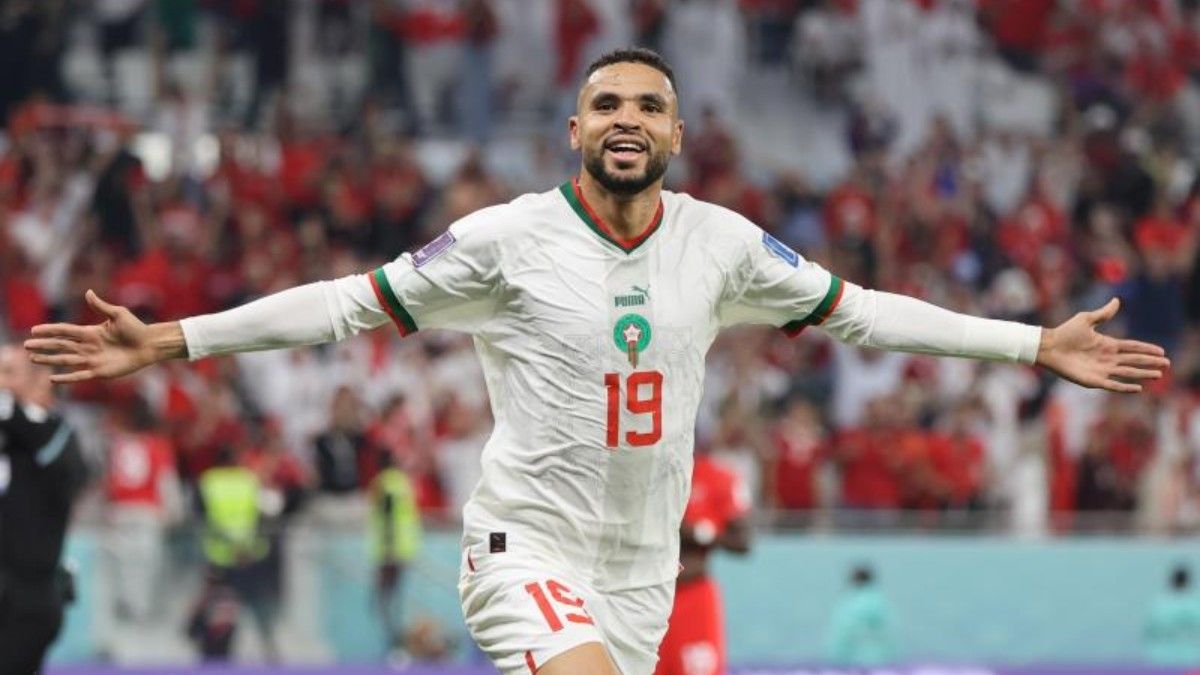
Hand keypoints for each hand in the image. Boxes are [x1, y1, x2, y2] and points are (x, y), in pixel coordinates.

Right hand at [23, 290, 185, 382]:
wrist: (149, 345)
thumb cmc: (136, 328)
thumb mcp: (118, 314)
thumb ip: (101, 306)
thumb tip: (88, 292)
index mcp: (90, 332)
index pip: (65, 331)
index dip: (50, 331)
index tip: (34, 330)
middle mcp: (88, 346)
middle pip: (61, 346)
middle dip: (44, 346)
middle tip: (26, 346)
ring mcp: (93, 360)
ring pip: (66, 360)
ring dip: (49, 360)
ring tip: (33, 359)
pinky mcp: (100, 372)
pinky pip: (80, 375)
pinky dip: (67, 378)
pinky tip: (53, 379)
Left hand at [1036, 298, 1168, 393]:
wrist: (1049, 346)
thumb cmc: (1065, 332)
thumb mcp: (1086, 320)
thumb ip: (1103, 313)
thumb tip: (1117, 300)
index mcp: (1107, 345)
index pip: (1132, 348)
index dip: (1146, 349)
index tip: (1161, 351)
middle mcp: (1107, 358)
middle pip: (1134, 361)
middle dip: (1150, 362)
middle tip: (1166, 364)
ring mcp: (1101, 370)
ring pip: (1127, 373)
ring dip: (1143, 374)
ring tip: (1158, 375)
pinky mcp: (1093, 380)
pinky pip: (1113, 385)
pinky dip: (1125, 387)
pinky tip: (1138, 388)